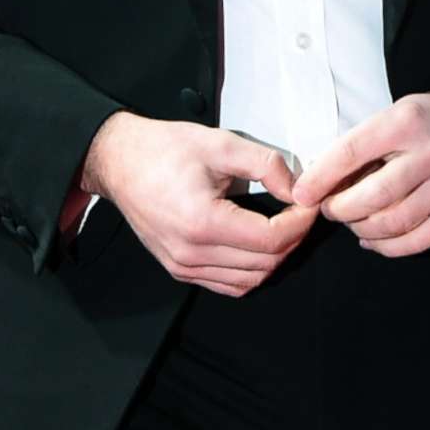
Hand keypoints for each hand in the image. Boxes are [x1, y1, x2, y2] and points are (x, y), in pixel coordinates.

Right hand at [77, 111, 315, 296]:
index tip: (309, 203)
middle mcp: (190, 253)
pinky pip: (227, 285)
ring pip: (249, 281)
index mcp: (201, 222)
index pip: (271, 240)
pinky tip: (259, 245)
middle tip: (301, 212)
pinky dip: (251, 271)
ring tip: (284, 226)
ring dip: (275, 258)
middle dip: (293, 239)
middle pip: (265, 264)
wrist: (120, 161)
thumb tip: (296, 189)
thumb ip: (267, 165)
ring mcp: (182, 266)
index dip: (300, 223)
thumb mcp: (222, 144)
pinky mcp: (179, 269)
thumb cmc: (164, 150)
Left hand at [291, 84, 429, 257]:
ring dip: (362, 229)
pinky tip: (374, 240)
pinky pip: (418, 241)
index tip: (303, 194)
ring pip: (393, 223)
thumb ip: (366, 142)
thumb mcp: (399, 112)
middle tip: (330, 209)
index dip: (320, 179)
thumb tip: (322, 178)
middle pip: (371, 197)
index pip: (351, 153)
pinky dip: (388, 247)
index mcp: (407, 121)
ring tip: (353, 223)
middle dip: (340, 210)